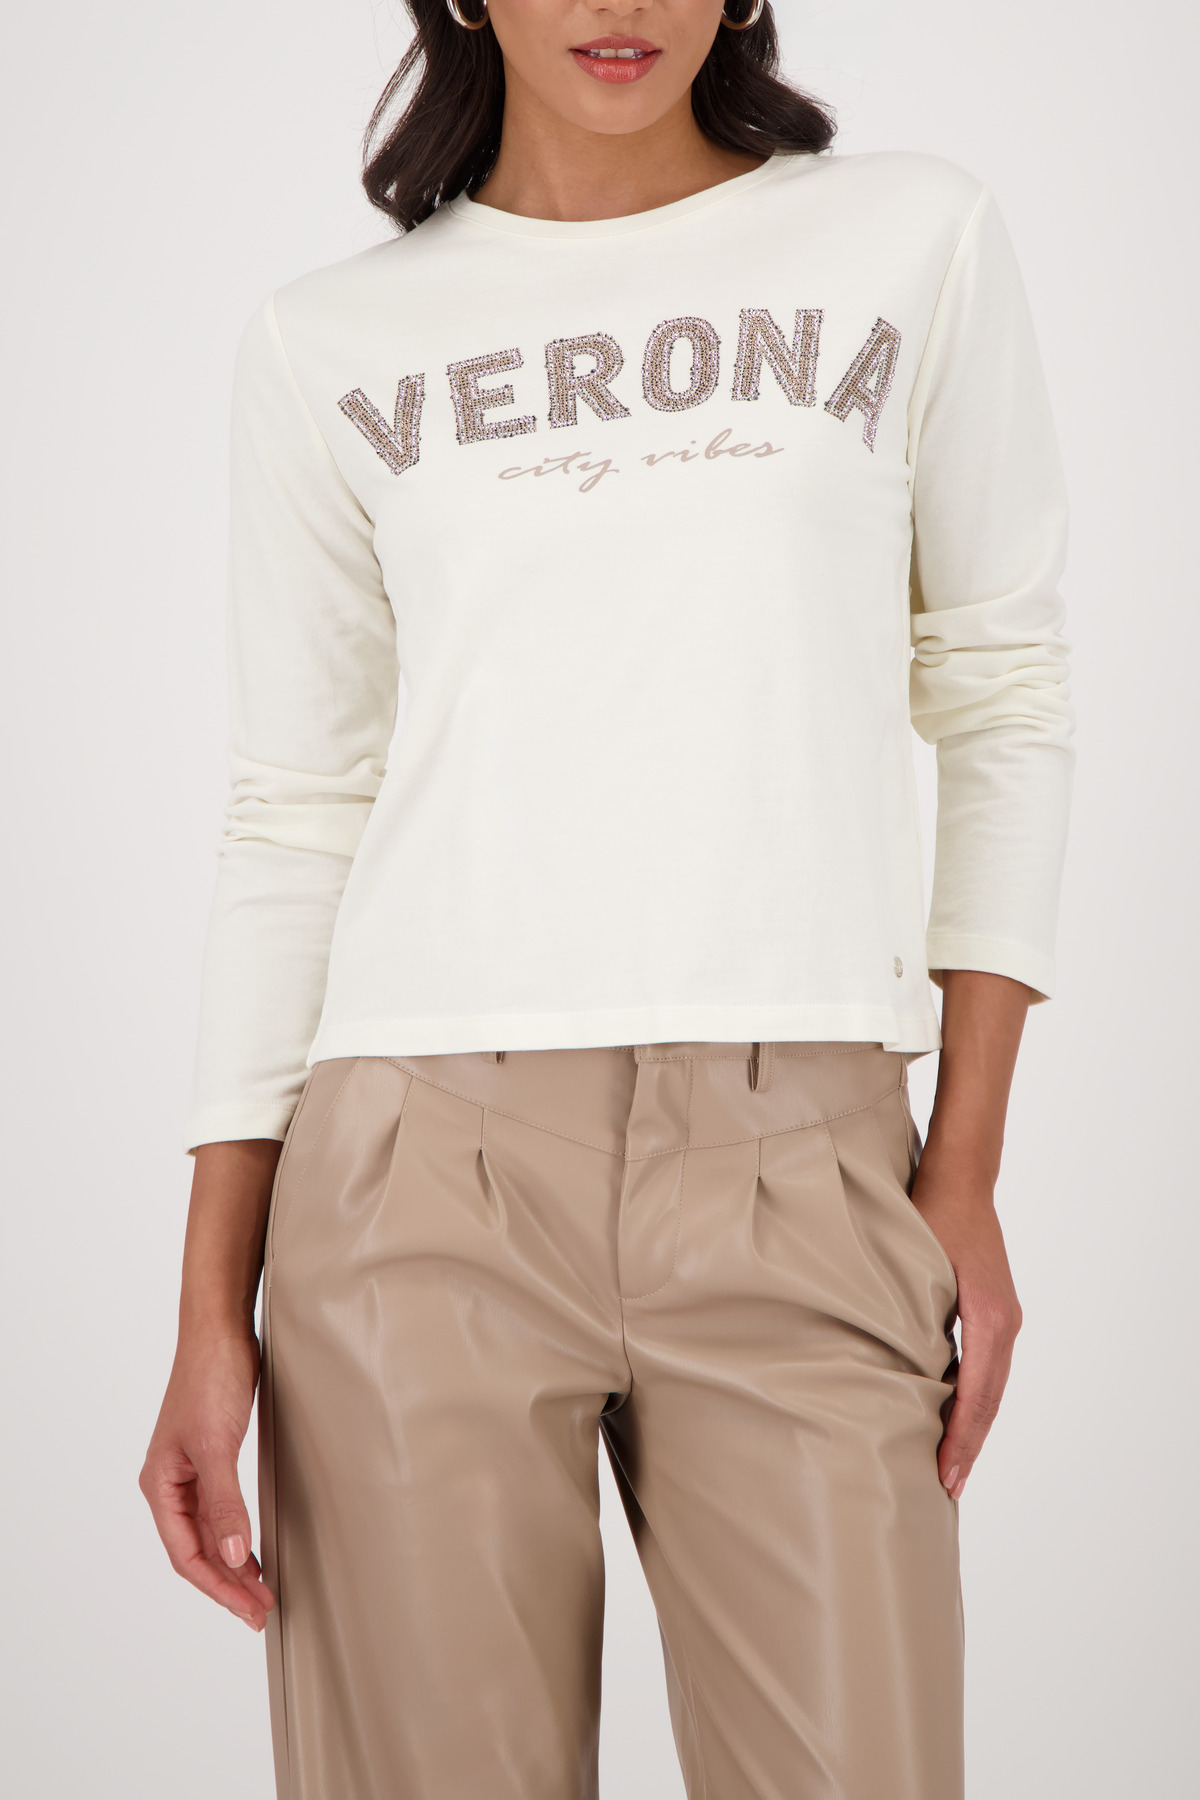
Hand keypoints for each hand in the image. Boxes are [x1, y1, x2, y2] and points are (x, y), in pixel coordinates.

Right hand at [139, 1329, 274, 1630]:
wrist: (221, 1331)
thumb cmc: (211, 1379)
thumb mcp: (217, 1445)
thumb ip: (224, 1502)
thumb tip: (231, 1554)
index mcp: (161, 1485)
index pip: (185, 1554)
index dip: (218, 1587)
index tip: (249, 1608)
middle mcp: (171, 1483)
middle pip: (197, 1549)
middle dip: (228, 1583)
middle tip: (262, 1611)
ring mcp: (191, 1470)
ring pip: (209, 1533)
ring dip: (234, 1563)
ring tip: (261, 1591)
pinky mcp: (213, 1456)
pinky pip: (220, 1510)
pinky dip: (236, 1534)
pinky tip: (253, 1547)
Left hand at [911, 1151, 1022, 1501]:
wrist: (961, 1178)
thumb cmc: (930, 1214)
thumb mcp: (915, 1268)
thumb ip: (911, 1319)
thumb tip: (897, 1373)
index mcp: (988, 1318)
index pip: (976, 1395)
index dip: (961, 1439)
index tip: (946, 1476)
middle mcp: (1004, 1323)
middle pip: (989, 1399)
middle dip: (969, 1445)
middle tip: (946, 1488)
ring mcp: (1004, 1318)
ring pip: (990, 1387)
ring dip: (972, 1426)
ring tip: (950, 1465)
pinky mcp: (995, 1312)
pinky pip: (986, 1367)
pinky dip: (972, 1398)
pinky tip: (953, 1417)